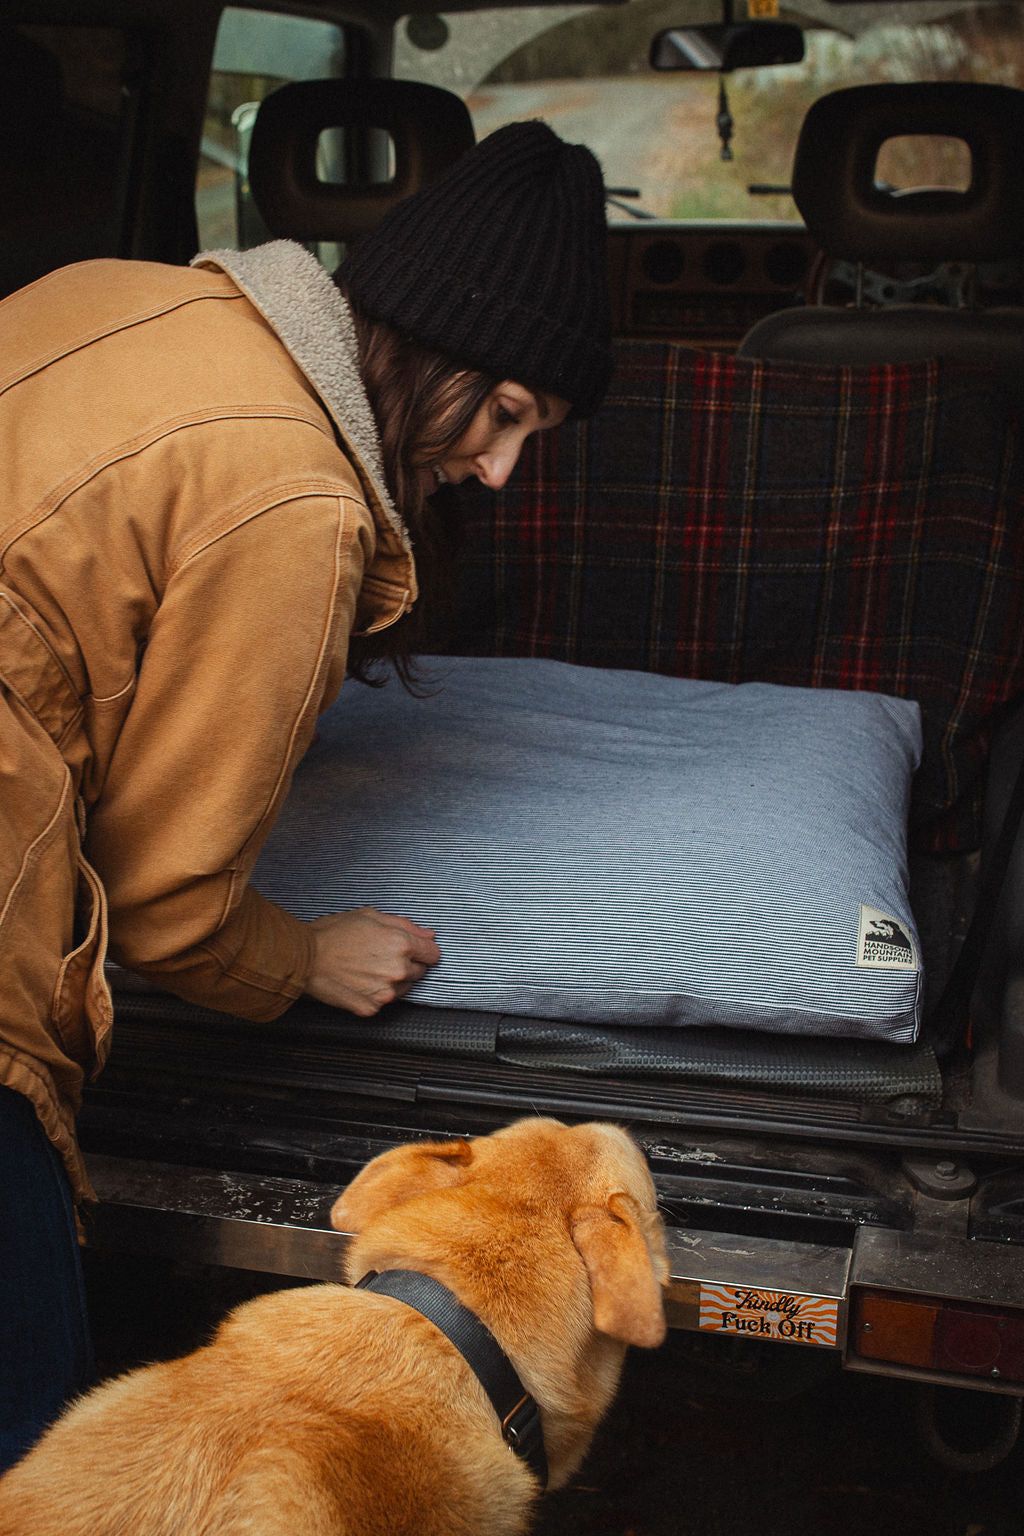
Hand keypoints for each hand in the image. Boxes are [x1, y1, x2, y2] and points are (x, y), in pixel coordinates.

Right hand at [305, 907, 440, 1015]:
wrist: (305, 958)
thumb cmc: (334, 933)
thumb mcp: (370, 916)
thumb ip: (405, 925)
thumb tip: (428, 935)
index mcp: (401, 944)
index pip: (433, 953)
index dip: (423, 950)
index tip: (414, 950)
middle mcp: (398, 970)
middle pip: (420, 972)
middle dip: (407, 964)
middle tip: (381, 956)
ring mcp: (385, 992)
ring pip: (404, 988)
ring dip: (393, 980)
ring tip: (368, 968)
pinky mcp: (371, 1007)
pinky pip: (384, 1002)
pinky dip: (376, 994)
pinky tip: (360, 982)